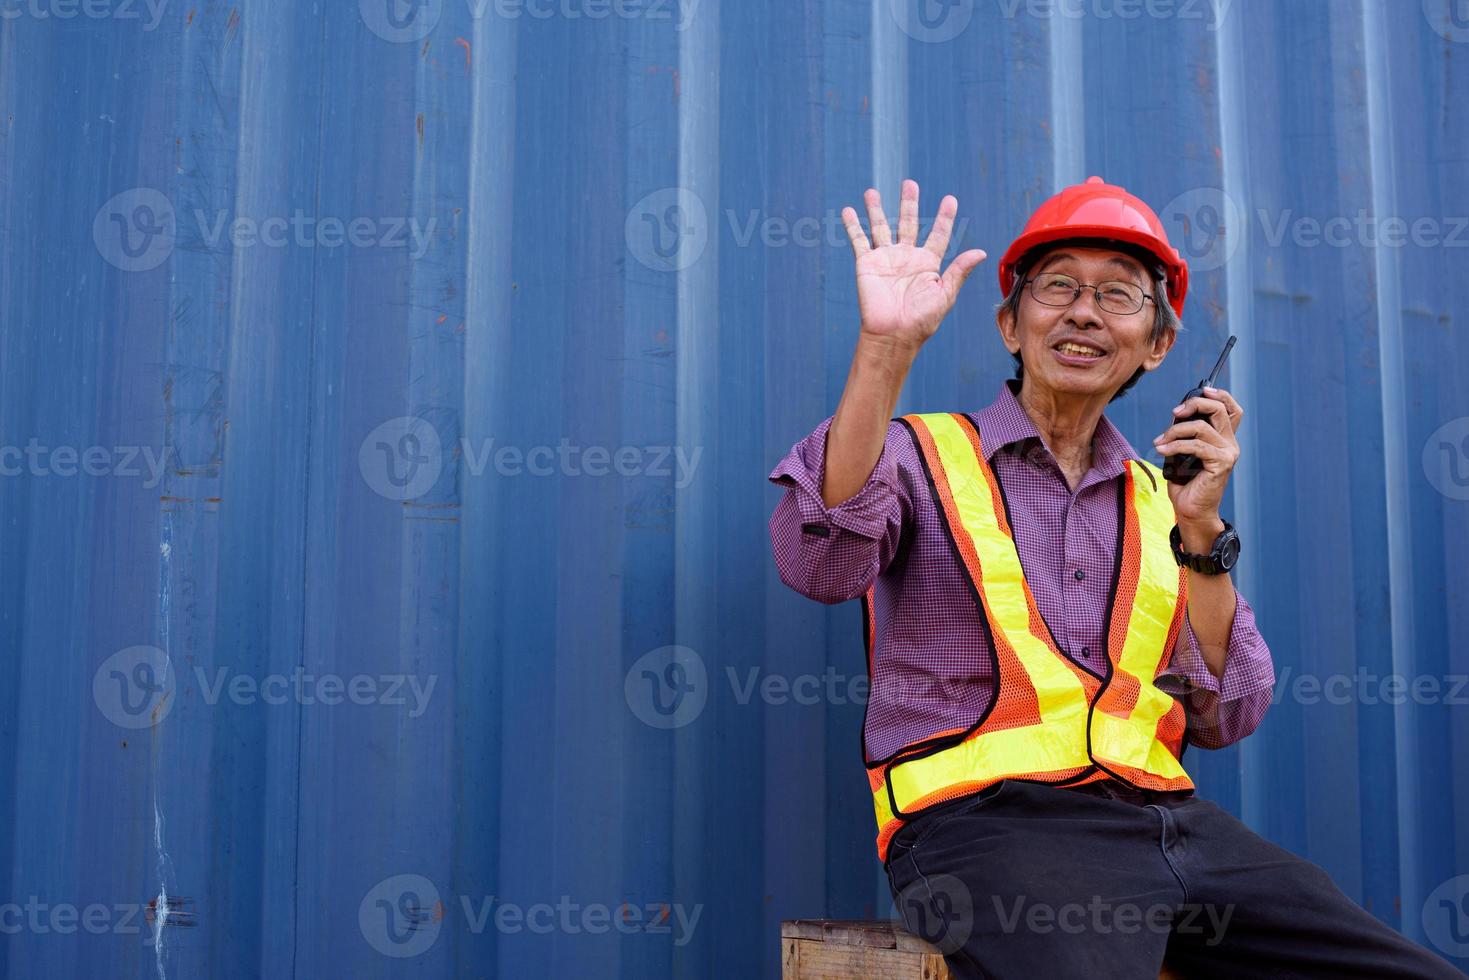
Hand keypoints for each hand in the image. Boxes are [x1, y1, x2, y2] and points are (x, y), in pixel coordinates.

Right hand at [841, 179, 986, 355]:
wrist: (893, 334)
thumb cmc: (922, 320)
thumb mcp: (945, 294)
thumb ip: (959, 271)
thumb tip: (981, 253)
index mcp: (927, 263)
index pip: (937, 234)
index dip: (944, 218)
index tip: (950, 200)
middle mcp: (906, 258)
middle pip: (908, 223)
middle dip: (908, 203)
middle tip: (910, 184)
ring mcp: (885, 259)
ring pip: (880, 227)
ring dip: (876, 209)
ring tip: (872, 191)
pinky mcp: (866, 264)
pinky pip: (859, 240)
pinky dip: (853, 226)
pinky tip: (848, 210)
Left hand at [1153, 386, 1243, 533]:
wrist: (1190, 509)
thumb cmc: (1185, 482)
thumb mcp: (1183, 451)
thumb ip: (1186, 433)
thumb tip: (1176, 415)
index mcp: (1224, 438)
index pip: (1232, 409)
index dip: (1219, 395)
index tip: (1201, 390)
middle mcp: (1230, 443)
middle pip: (1218, 410)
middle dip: (1194, 404)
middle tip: (1174, 413)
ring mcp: (1228, 453)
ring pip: (1201, 428)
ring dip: (1175, 431)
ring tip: (1160, 442)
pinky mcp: (1221, 464)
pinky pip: (1196, 445)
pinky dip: (1175, 445)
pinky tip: (1161, 450)